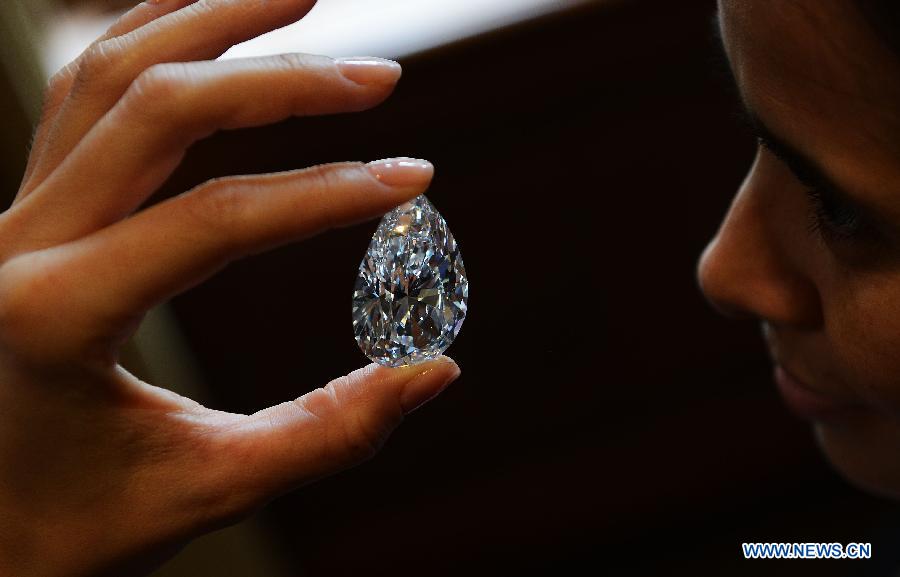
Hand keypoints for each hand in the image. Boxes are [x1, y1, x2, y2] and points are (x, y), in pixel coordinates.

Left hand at [0, 1, 459, 574]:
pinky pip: (84, 92)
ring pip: (110, 72)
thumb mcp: (206, 487)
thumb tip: (436, 372)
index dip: (328, 195)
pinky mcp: (23, 208)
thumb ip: (328, 432)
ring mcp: (10, 215)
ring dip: (210, 19)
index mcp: (54, 317)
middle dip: (281, 83)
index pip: (216, 221)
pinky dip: (152, 35)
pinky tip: (211, 21)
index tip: (414, 180)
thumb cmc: (74, 524)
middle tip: (381, 78)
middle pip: (159, 109)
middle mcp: (15, 245)